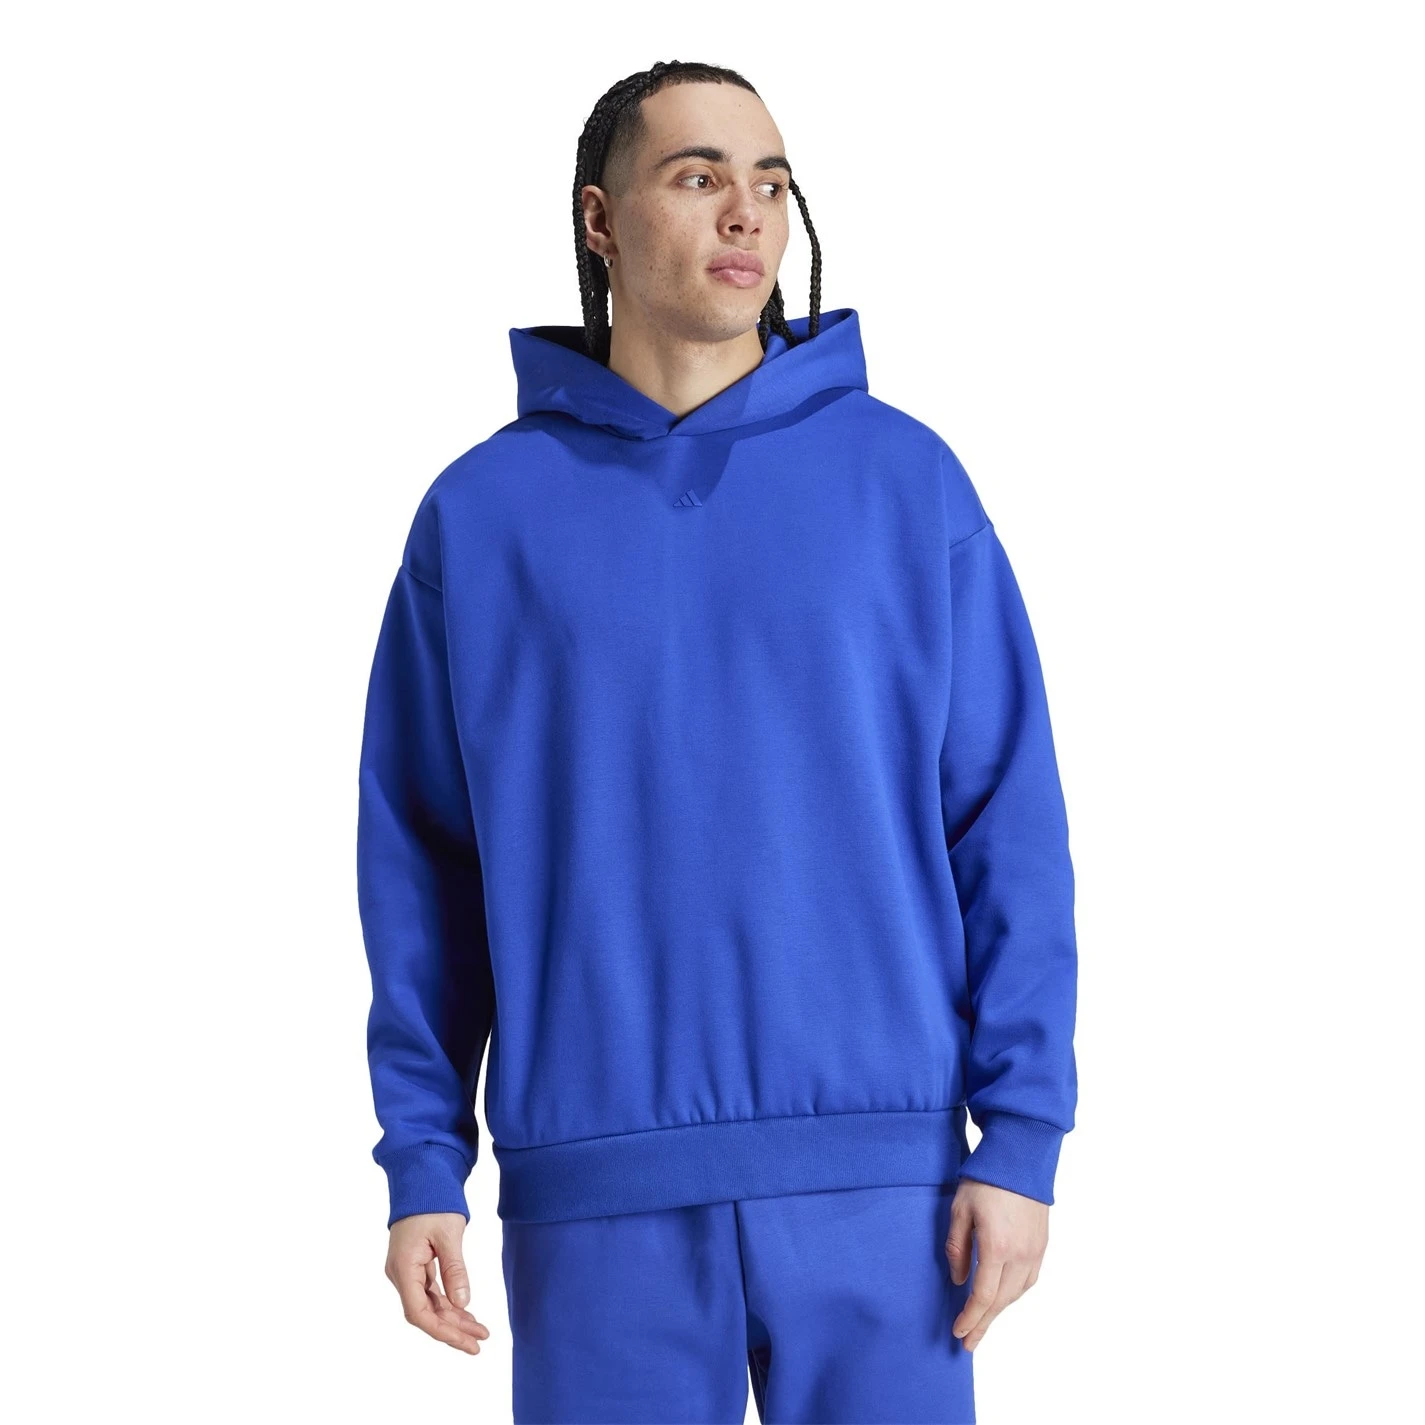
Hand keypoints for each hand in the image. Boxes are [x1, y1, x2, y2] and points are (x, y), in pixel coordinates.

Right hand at [385, 1212, 491, 1353]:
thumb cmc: (433, 1201)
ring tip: (479, 1330)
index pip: (418, 1312)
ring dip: (453, 1318)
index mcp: (403, 1267)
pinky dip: (449, 1302)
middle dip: (452, 1329)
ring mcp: (406, 1270)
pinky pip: (431, 1291)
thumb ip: (455, 1269)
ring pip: (429, 1304)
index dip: (442, 1331)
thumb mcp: (449, 1234)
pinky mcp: (415, 1265)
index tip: (466, 1342)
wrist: (421, 1177)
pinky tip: (466, 1313)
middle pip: (425, 1312)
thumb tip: (463, 1304)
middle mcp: (400, 1273)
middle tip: (480, 1341)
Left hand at [944, 1178, 1048, 1350]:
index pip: (983, 1295)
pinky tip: (1004, 1298)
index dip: (971, 1317)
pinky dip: (1015, 1294)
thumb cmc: (985, 1180)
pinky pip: (1029, 1280)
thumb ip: (957, 1247)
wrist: (1020, 1158)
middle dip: (984, 1323)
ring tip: (983, 1323)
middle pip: (1001, 1301)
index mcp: (996, 1247)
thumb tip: (958, 1280)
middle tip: (969, 1342)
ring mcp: (1034, 1250)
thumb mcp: (960, 1209)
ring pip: (1017, 1293)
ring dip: (999, 1311)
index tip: (959, 1332)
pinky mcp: (1042, 1244)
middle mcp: (1020, 1254)